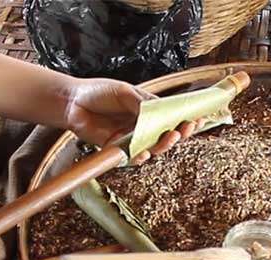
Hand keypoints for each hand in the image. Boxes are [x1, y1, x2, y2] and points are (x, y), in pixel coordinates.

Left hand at [63, 78, 202, 163]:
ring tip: (171, 137)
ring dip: (163, 144)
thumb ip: (142, 103)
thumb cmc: (99, 93)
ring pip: (152, 147)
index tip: (198, 118)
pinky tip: (145, 153)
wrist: (72, 103)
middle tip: (186, 128)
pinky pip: (133, 156)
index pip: (171, 116)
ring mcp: (130, 138)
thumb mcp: (125, 92)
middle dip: (179, 132)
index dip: (185, 118)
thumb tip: (159, 112)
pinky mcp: (118, 150)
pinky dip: (140, 156)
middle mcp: (141, 126)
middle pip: (166, 134)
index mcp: (147, 110)